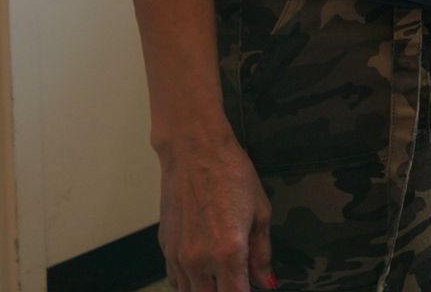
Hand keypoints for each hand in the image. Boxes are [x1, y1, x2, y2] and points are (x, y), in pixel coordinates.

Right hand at [156, 132, 273, 291]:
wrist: (195, 152)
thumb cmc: (230, 174)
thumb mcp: (261, 212)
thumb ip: (262, 253)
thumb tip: (265, 280)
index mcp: (228, 252)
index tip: (253, 289)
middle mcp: (199, 259)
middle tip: (239, 282)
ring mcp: (178, 256)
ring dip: (207, 290)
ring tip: (223, 279)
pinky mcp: (165, 249)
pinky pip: (176, 280)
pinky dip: (190, 284)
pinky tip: (204, 274)